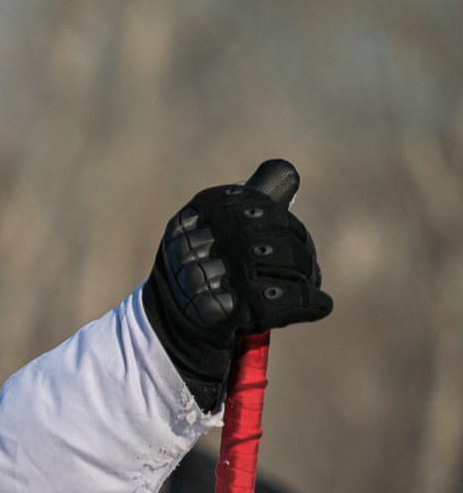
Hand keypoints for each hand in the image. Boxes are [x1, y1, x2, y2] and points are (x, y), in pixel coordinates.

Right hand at [143, 159, 332, 409]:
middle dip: (301, 254)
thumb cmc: (204, 266)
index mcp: (205, 207)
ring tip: (305, 286)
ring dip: (307, 277)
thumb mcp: (218, 224)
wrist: (175, 321)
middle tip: (304, 270)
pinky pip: (289, 298)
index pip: (267, 209)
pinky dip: (310, 302)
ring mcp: (217, 273)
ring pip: (289, 263)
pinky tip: (317, 304)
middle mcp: (208, 235)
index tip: (285, 242)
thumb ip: (252, 197)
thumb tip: (287, 170)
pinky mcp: (233, 309)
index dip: (287, 227)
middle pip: (282, 234)